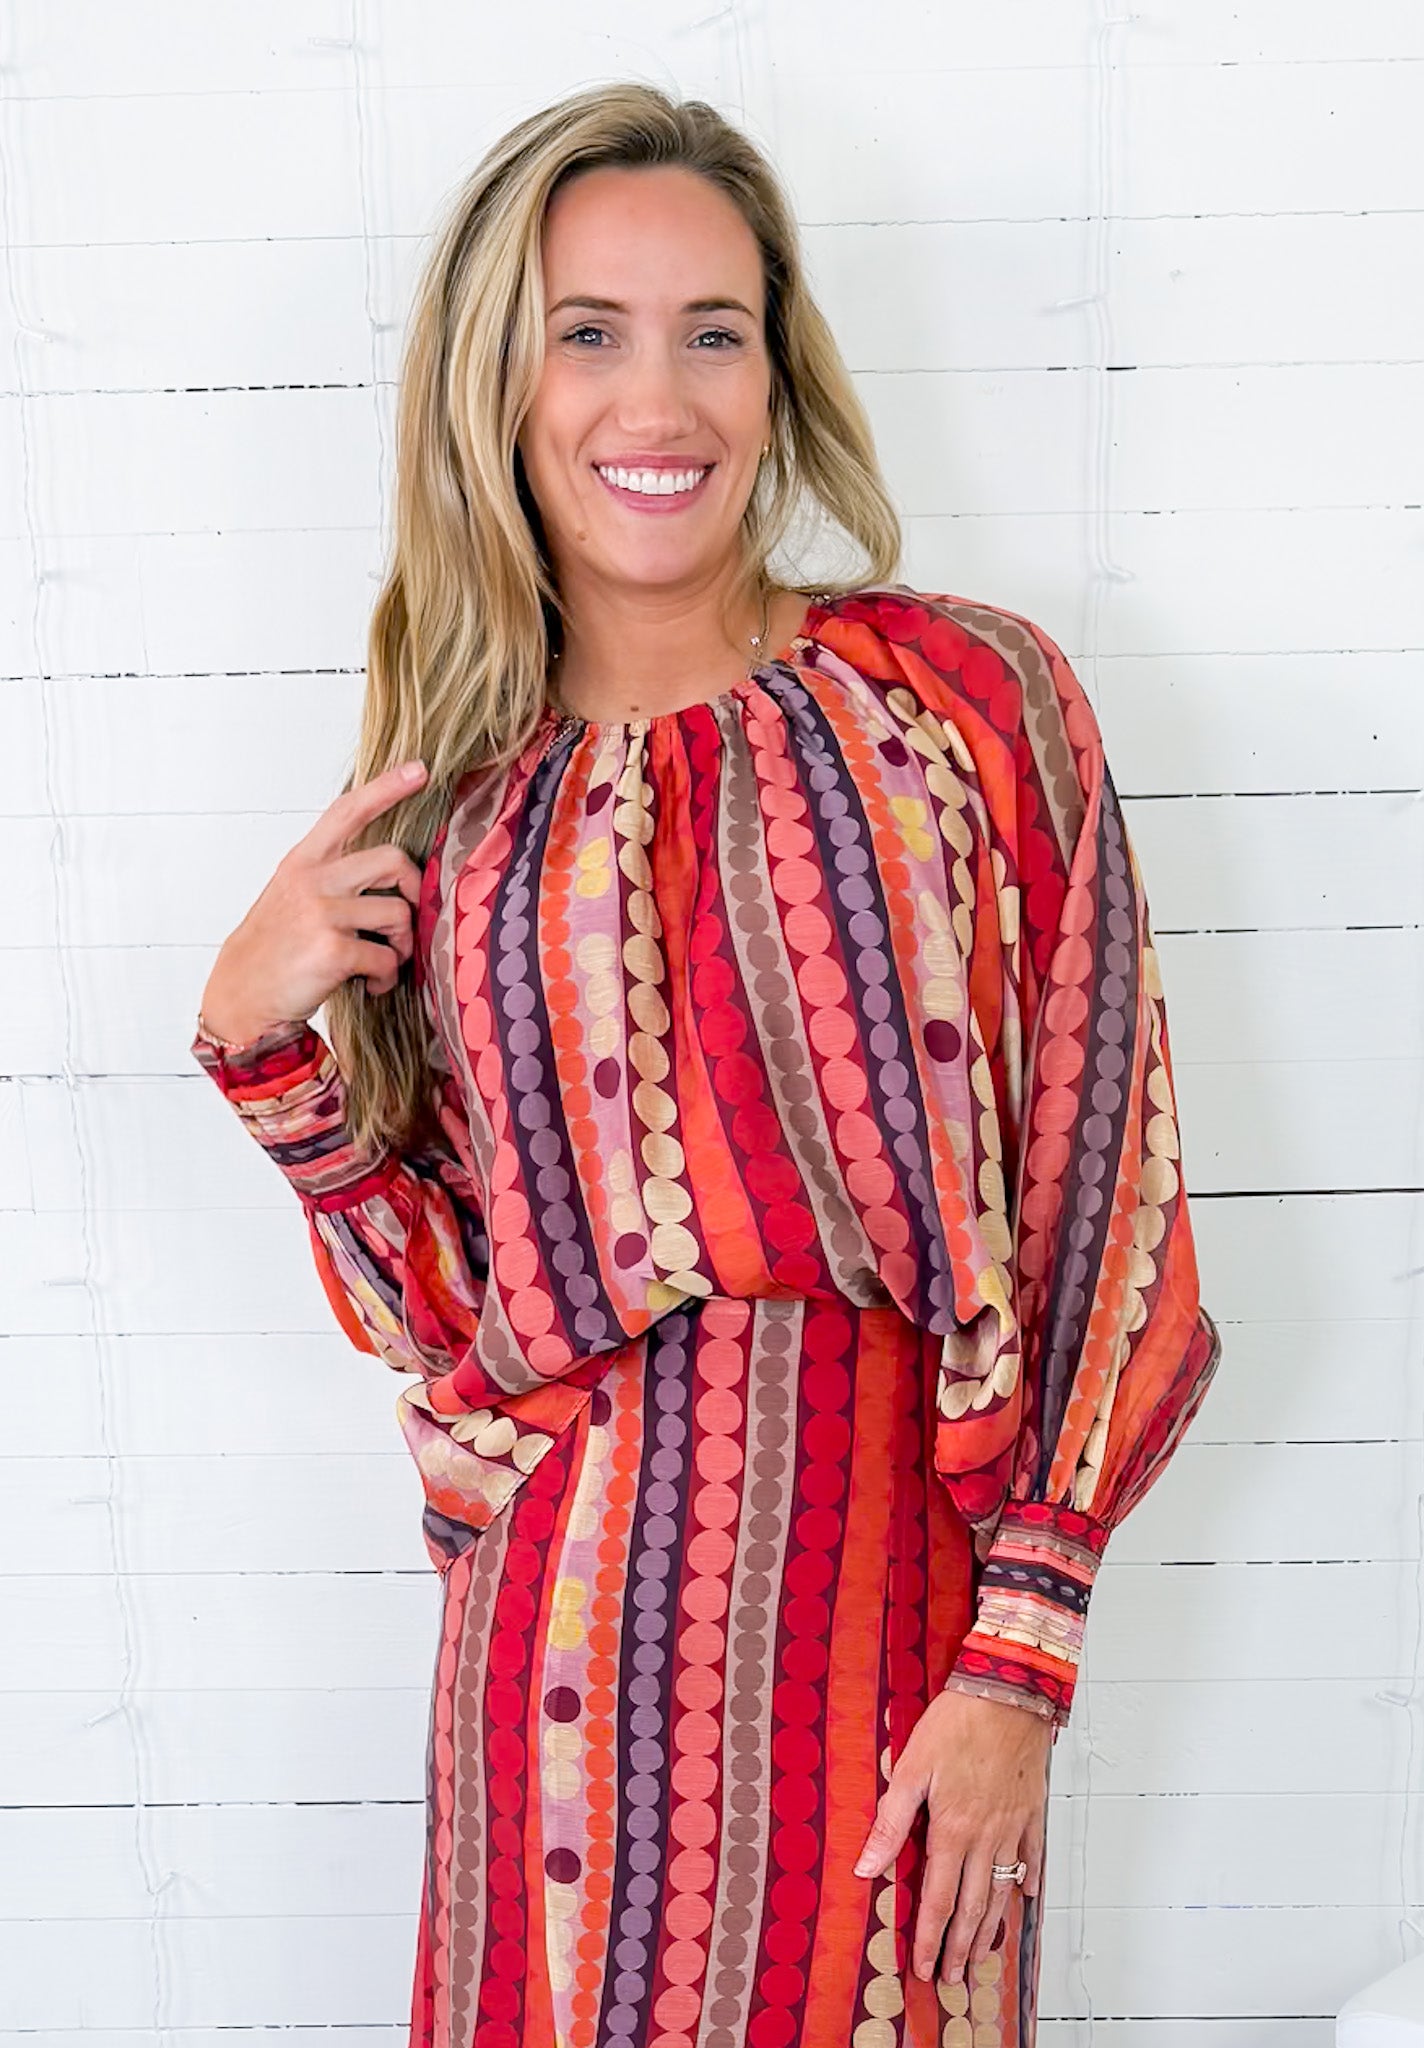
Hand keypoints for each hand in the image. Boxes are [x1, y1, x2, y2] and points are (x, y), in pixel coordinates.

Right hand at [200, 760, 428, 1044]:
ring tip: (382, 961)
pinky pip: (387, 958)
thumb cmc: (274, 947)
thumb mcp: (291, 894)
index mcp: (303, 861)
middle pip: (392, 859)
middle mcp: (311, 879)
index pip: (348, 811)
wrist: (241, 996)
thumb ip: (332, 874)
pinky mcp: (332, 950)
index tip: (419, 770)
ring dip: (402, 944)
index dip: (386, 787)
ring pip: (398, 914)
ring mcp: (321, 913)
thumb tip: (393, 870)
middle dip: (412, 890)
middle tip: (404, 918)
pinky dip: (386, 977)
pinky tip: (371, 985)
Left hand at [852, 1687, 1050, 1987]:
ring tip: (982, 1954)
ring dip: (990, 1927)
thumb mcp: (912, 1766)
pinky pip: (1032, 1856)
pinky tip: (1027, 1897)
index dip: (930, 1937)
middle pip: (973, 1906)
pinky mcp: (1031, 1810)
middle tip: (954, 1977)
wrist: (1009, 1691)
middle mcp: (986, 1837)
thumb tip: (866, 1867)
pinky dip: (1028, 1880)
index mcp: (953, 1829)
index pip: (938, 1898)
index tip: (925, 1967)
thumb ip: (891, 1821)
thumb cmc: (958, 1722)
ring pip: (1002, 1889)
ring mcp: (1013, 1826)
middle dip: (961, 1946)